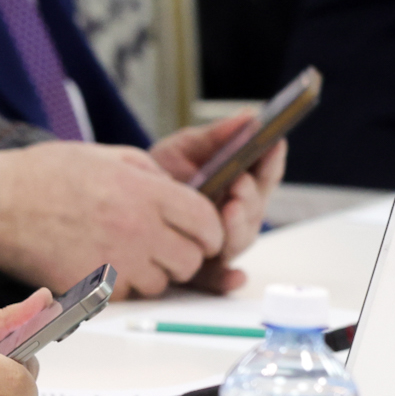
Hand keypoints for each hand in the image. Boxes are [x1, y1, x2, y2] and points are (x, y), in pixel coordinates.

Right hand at [0, 140, 225, 297]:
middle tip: (163, 245)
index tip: (202, 233)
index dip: (210, 231)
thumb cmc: (43, 175)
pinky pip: (127, 294)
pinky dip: (122, 285)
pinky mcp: (93, 286)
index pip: (207, 223)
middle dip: (183, 254)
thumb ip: (147, 171)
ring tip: (126, 252)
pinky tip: (102, 263)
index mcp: (145, 193)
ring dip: (152, 272)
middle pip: (191, 259)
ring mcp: (116, 262)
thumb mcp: (103, 155)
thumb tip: (173, 188)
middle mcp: (138, 230)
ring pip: (161, 283)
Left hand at [150, 114, 285, 291]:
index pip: (263, 174)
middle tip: (239, 183)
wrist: (121, 198)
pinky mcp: (200, 268)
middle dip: (250, 196)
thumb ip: (216, 136)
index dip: (271, 161)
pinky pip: (217, 277)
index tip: (273, 144)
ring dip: (238, 226)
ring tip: (229, 208)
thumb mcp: (185, 149)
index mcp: (237, 186)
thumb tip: (251, 116)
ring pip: (239, 240)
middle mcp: (234, 216)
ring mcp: (219, 242)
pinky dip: (227, 279)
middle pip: (255, 210)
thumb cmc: (160, 173)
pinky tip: (234, 276)